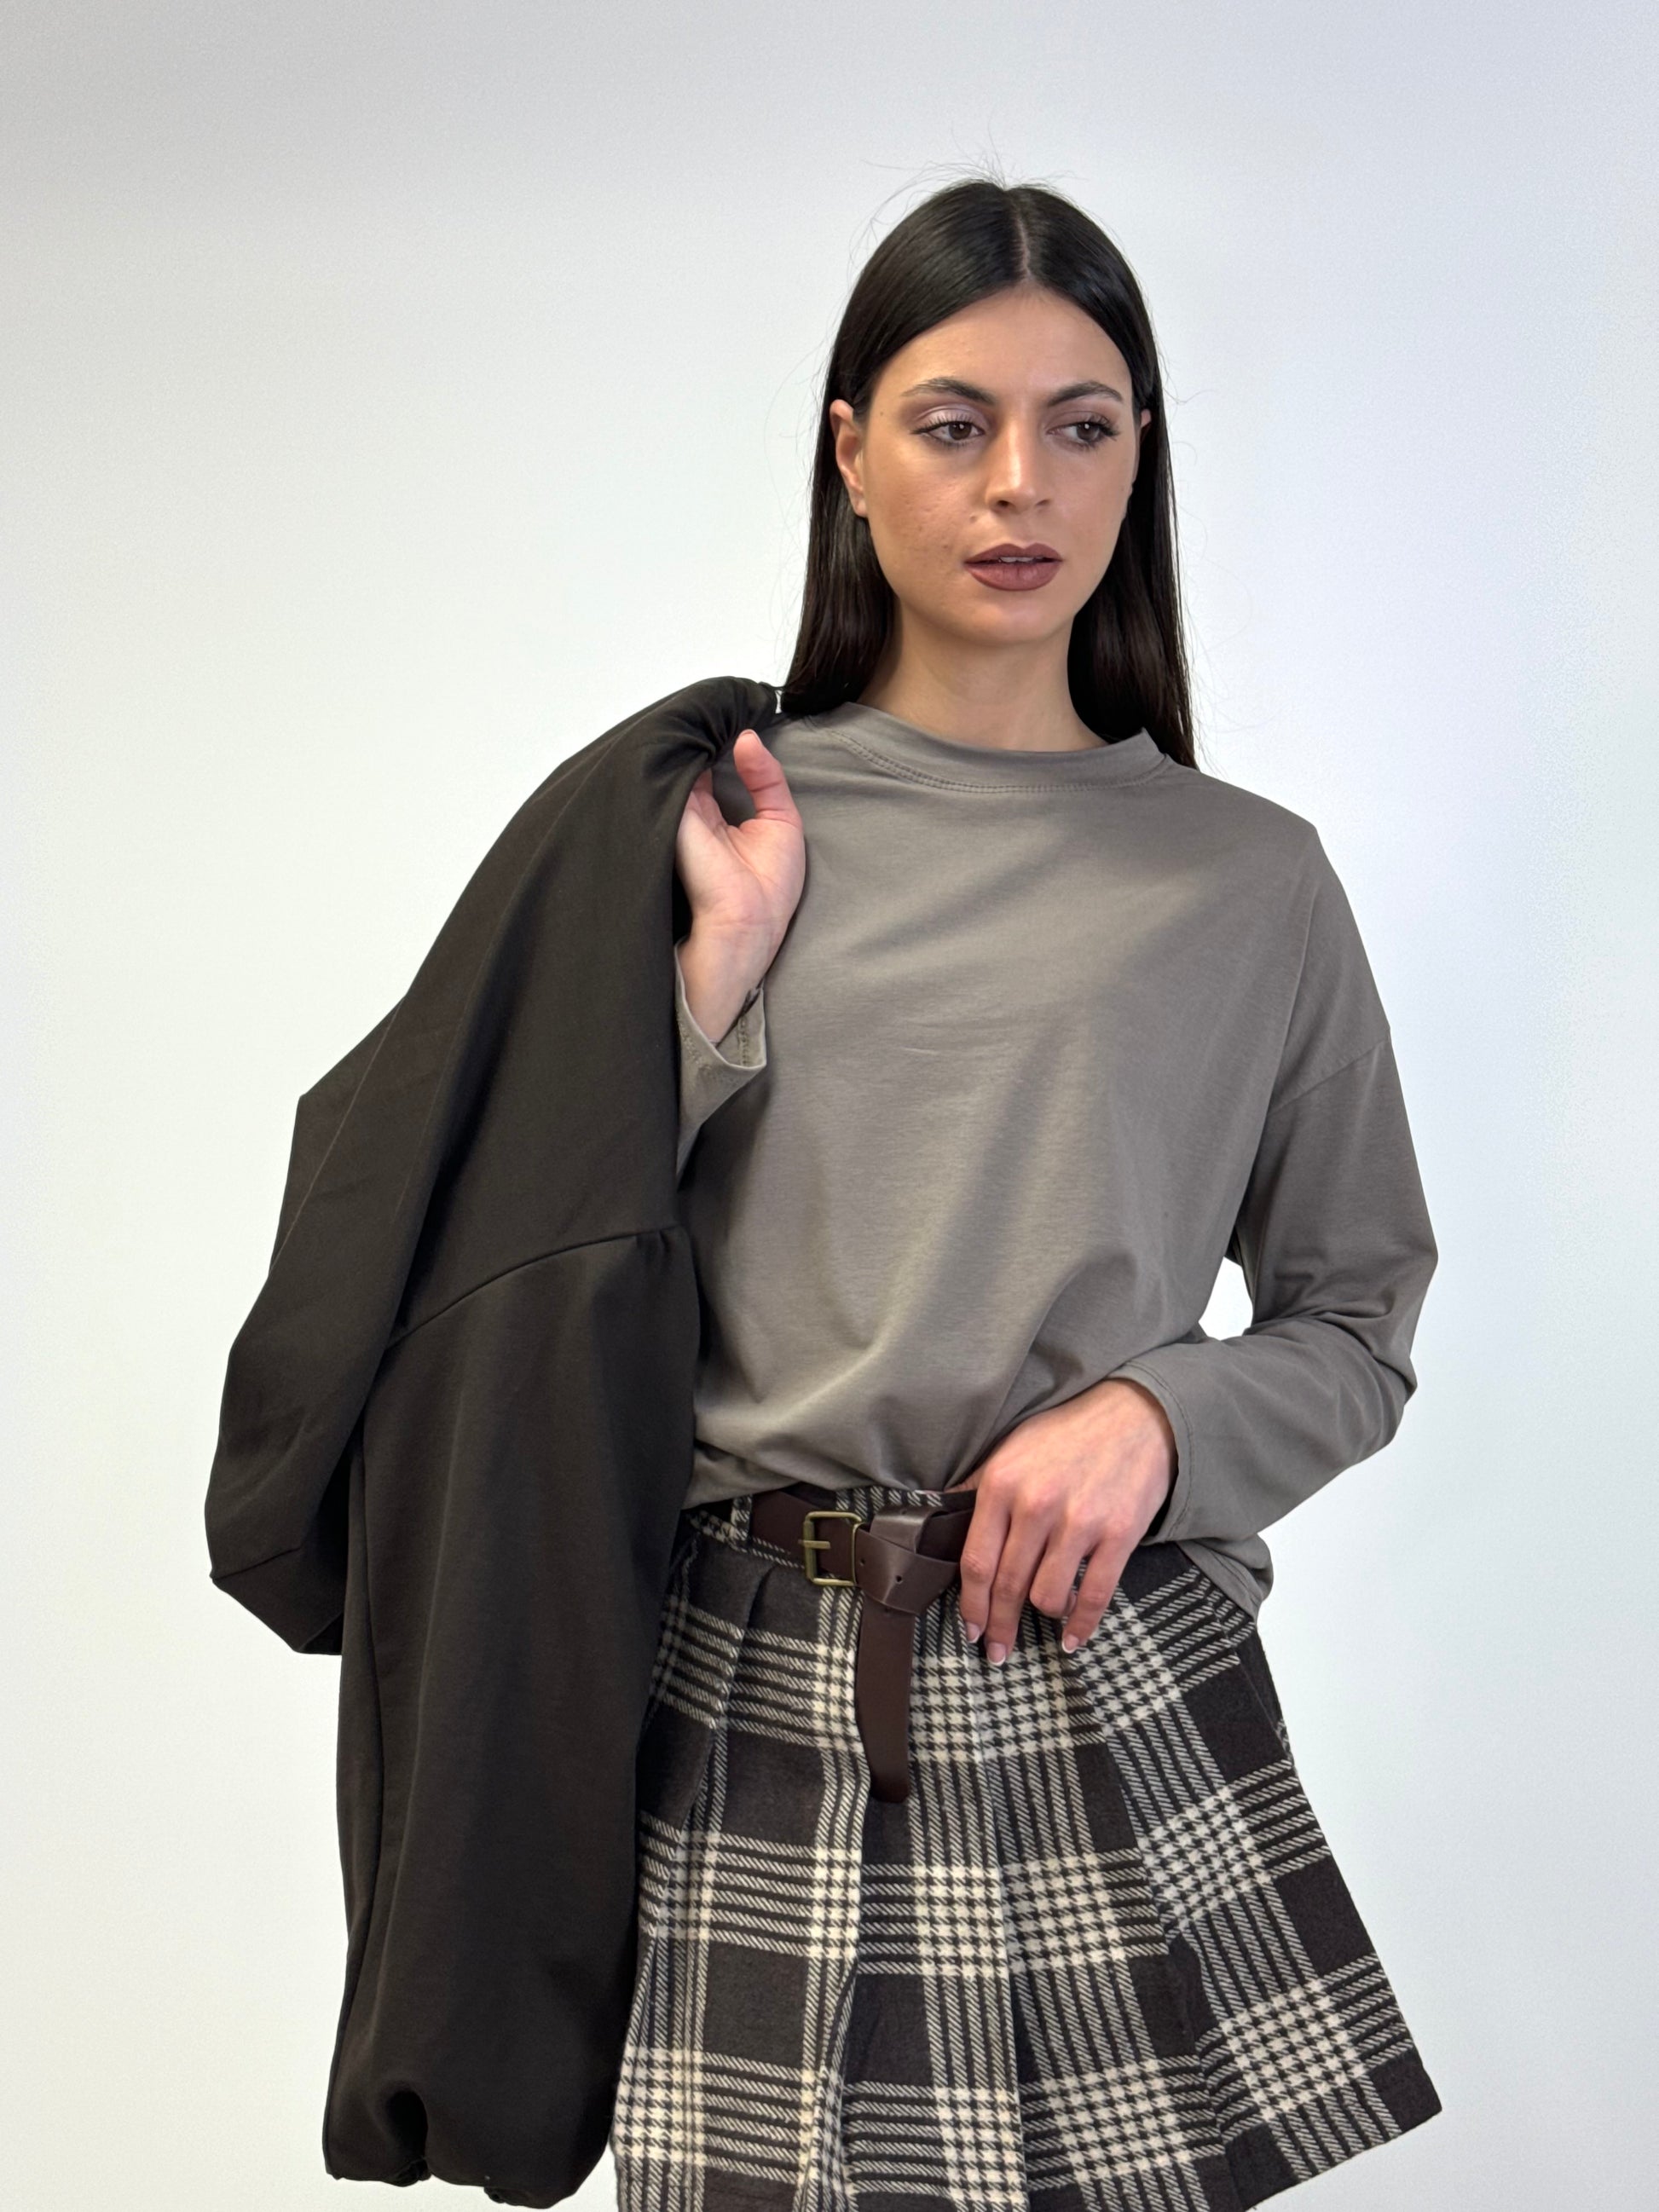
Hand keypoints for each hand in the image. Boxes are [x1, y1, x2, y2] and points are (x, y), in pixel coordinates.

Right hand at [675, 729, 805, 1038]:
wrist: (748, 924)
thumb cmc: (767, 887)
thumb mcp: (781, 820)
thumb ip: (767, 777)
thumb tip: (748, 737)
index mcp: (715, 815)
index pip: (712, 765)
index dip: (722, 739)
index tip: (732, 712)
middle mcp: (692, 811)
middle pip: (693, 758)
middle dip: (706, 730)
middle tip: (718, 701)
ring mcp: (679, 810)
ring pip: (682, 759)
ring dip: (696, 734)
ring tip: (712, 705)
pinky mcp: (671, 812)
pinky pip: (676, 768)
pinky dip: (688, 745)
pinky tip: (701, 722)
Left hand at [953, 1378, 1175, 1663]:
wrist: (1135, 1416)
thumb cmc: (1067, 1435)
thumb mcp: (1011, 1449)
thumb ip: (978, 1488)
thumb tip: (939, 1520)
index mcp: (1002, 1484)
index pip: (976, 1561)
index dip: (971, 1604)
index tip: (970, 1629)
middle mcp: (1037, 1505)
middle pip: (1008, 1585)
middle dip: (999, 1626)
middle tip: (996, 1650)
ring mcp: (1080, 1521)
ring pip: (1048, 1596)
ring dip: (1043, 1616)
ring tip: (1042, 1622)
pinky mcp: (1119, 1534)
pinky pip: (1095, 1595)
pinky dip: (1082, 1625)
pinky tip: (1073, 1639)